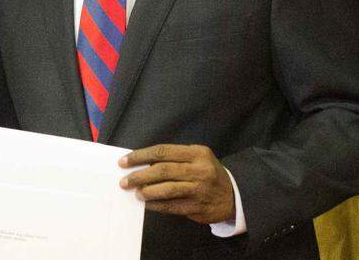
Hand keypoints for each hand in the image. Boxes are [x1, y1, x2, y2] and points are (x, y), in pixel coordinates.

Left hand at [118, 144, 234, 224]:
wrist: (234, 196)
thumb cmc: (208, 173)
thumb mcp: (198, 158)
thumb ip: (175, 159)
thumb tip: (142, 164)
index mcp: (197, 153)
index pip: (163, 151)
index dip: (141, 156)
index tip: (124, 161)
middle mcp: (199, 170)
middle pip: (163, 170)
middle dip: (139, 175)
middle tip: (124, 181)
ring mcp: (199, 189)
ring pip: (167, 189)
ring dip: (147, 191)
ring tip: (135, 192)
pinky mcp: (197, 207)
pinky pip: (172, 206)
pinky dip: (156, 205)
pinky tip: (146, 204)